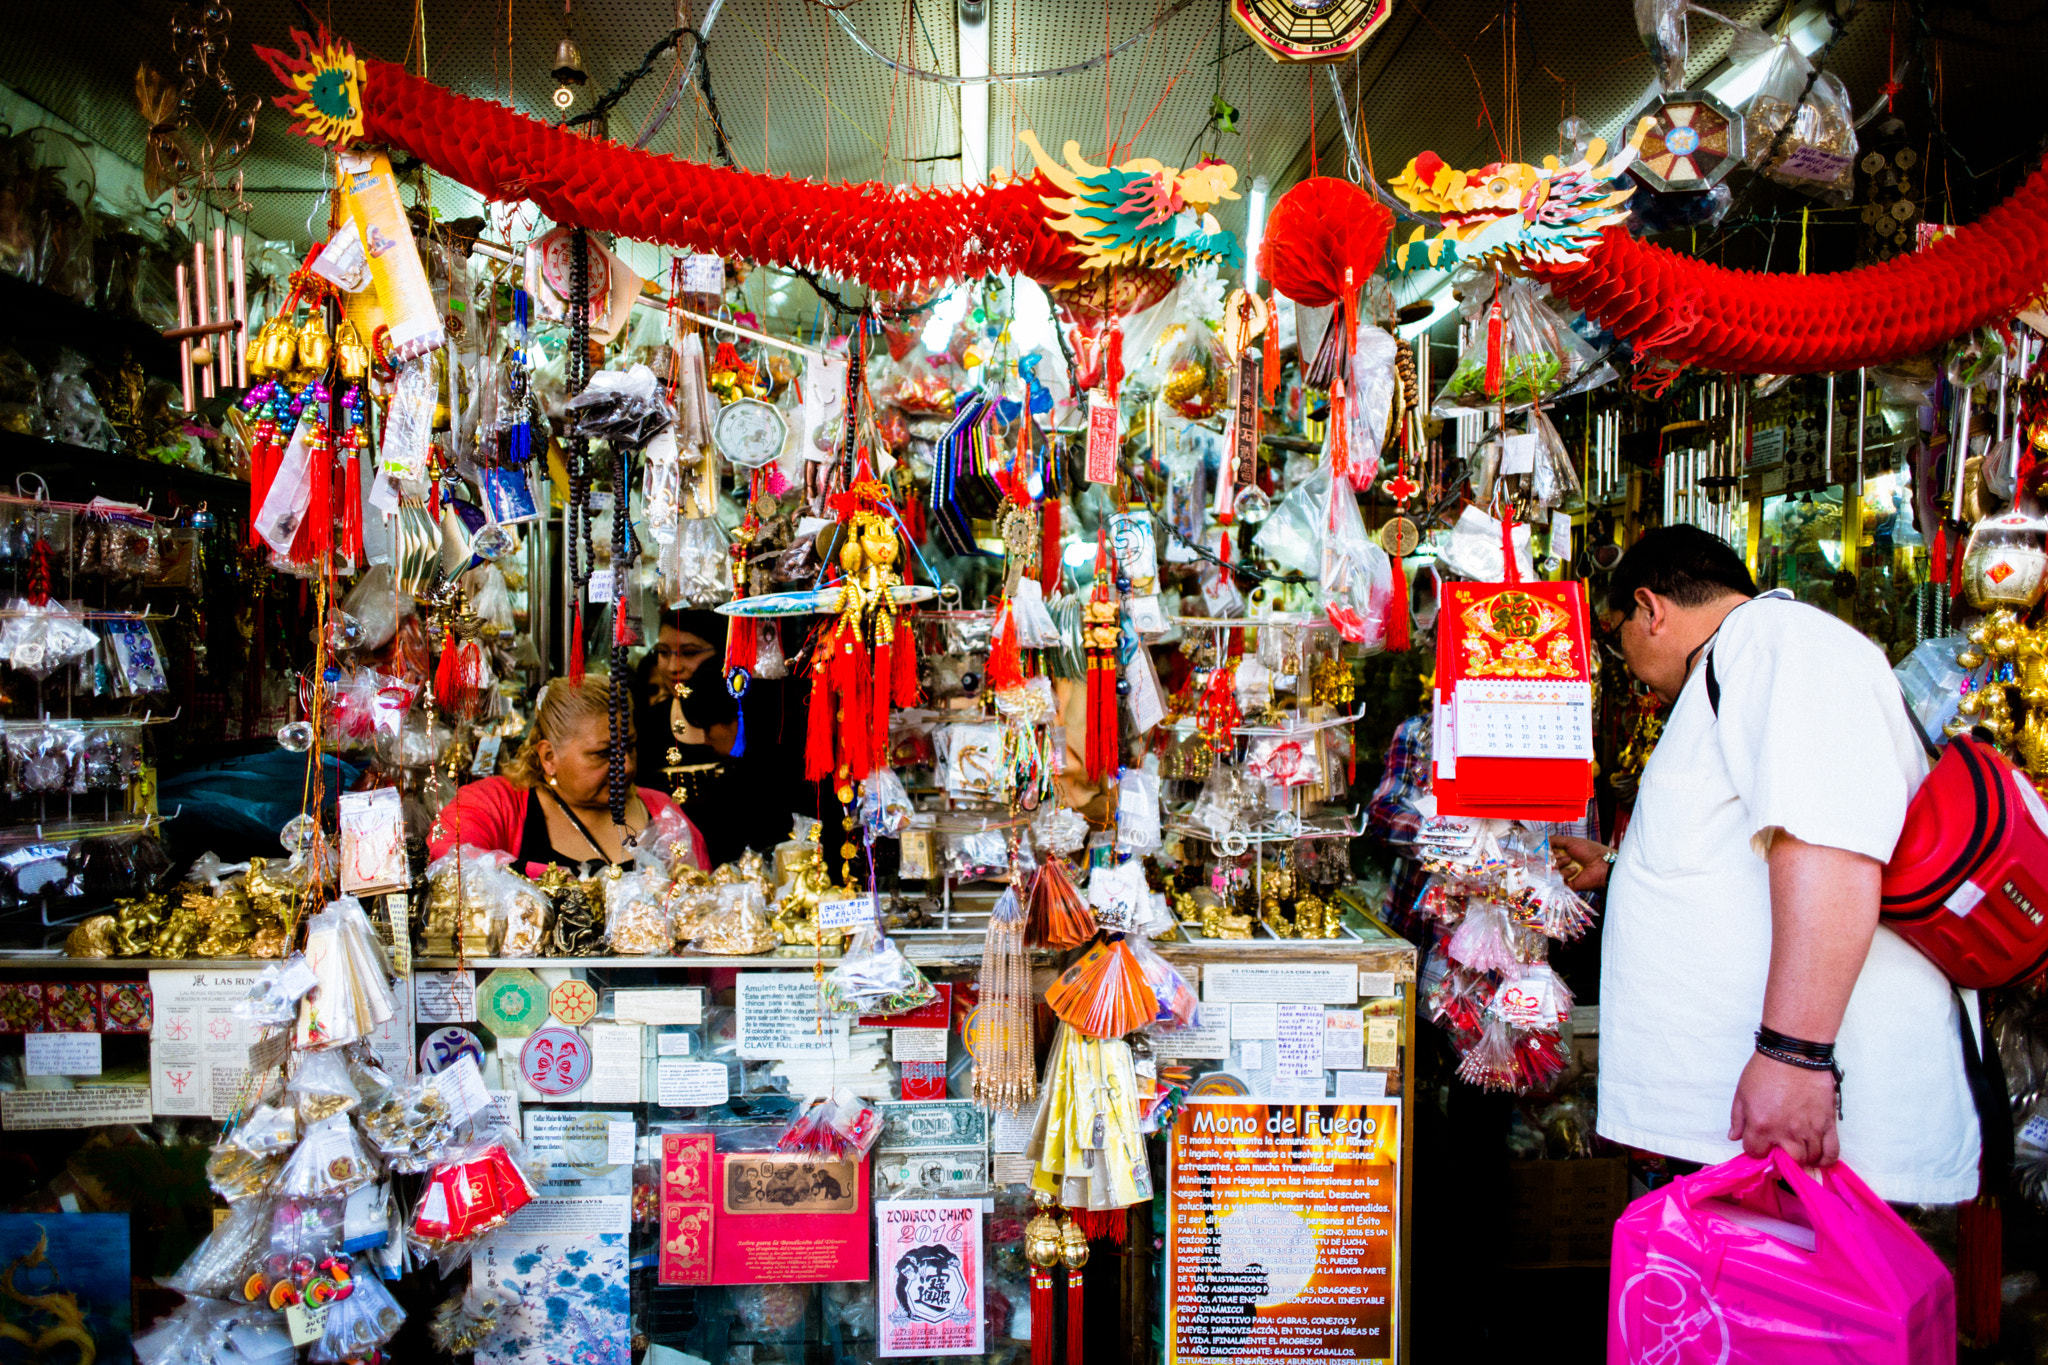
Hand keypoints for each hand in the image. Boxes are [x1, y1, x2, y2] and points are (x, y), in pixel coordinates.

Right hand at [1551, 835, 1611, 891]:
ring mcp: (1564, 875)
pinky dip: (1565, 873)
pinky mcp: (1566, 885)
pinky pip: (1556, 880)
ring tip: (1571, 862)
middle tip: (1566, 855)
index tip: (1548, 849)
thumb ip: (1554, 840)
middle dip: (1554, 857)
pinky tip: (1575, 871)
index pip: (1546, 853)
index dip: (1546, 851)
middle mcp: (1562, 865)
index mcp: (1562, 854)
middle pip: (1545, 862)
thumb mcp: (1571, 842)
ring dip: (1560, 864)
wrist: (1603, 864)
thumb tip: (1542, 840)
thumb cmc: (1590, 851)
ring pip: (1550, 871)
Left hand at [1728, 1051, 1839, 1167]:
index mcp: (1761, 1125)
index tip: (1759, 1144)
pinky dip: (1826, 1160)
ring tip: (1797, 1149)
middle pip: (1787, 1162)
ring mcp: (1809, 1130)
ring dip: (1802, 1159)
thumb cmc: (1766, 1069)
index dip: (1756, 1150)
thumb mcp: (1742, 1092)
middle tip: (1780, 1150)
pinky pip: (1832, 1152)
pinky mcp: (1828, 1124)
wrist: (1795, 1053)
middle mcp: (1786, 1132)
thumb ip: (1737, 1118)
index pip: (1756, 1153)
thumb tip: (1735, 1137)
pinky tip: (1818, 1157)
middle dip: (1782, 1159)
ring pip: (1809, 1159)